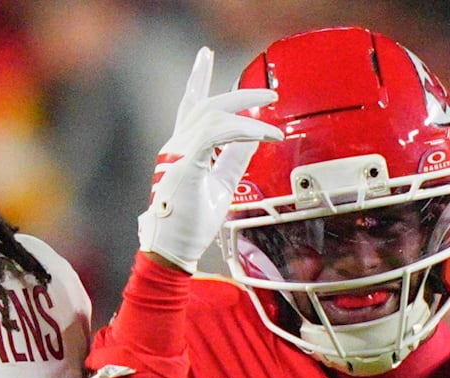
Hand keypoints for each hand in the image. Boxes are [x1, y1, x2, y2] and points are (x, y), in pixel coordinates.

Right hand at [138, 47, 282, 272]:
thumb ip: (234, 158)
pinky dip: (242, 132)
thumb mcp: (221, 184)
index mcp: (182, 149)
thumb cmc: (192, 222)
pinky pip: (215, 135)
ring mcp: (177, 154)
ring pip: (214, 116)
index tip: (205, 56)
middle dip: (239, 94)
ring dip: (249, 117)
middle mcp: (176, 146)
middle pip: (207, 105)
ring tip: (275, 126)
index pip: (191, 106)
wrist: (174, 249)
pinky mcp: (184, 165)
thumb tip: (254, 138)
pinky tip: (262, 135)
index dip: (198, 79)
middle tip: (269, 93)